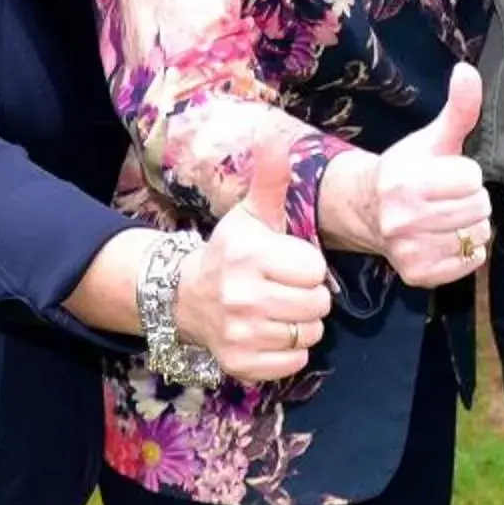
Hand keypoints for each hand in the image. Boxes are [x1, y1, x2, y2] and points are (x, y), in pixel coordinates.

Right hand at [179, 137, 332, 382]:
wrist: (185, 296)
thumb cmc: (231, 252)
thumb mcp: (250, 215)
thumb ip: (269, 180)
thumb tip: (273, 140)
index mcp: (250, 256)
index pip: (315, 269)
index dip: (307, 266)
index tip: (288, 264)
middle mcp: (242, 296)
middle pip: (318, 304)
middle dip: (309, 296)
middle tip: (286, 289)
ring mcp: (240, 333)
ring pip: (310, 334)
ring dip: (302, 323)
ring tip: (279, 310)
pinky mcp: (240, 363)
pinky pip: (295, 362)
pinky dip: (290, 352)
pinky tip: (271, 333)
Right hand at [321, 64, 492, 286]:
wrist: (369, 210)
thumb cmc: (408, 169)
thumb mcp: (433, 137)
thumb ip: (458, 107)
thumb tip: (467, 70)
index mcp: (406, 182)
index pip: (472, 179)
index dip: (466, 174)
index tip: (447, 175)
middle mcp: (403, 220)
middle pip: (479, 208)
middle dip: (471, 199)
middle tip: (447, 197)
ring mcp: (409, 250)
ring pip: (477, 235)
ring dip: (470, 224)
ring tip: (446, 216)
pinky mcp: (417, 274)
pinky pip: (470, 261)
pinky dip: (466, 250)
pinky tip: (445, 237)